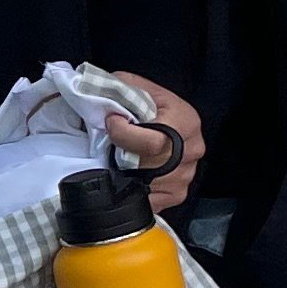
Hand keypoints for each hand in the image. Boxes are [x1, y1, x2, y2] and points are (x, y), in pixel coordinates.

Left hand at [108, 72, 205, 206]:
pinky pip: (149, 200)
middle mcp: (192, 151)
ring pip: (146, 185)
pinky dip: (134, 191)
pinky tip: (129, 176)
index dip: (124, 135)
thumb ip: (119, 88)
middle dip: (124, 157)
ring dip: (126, 174)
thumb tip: (94, 95)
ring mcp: (186, 176)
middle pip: (148, 166)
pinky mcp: (177, 194)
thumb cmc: (150, 104)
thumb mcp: (137, 86)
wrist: (167, 120)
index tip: (111, 124)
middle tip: (112, 146)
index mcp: (186, 122)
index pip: (153, 142)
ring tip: (120, 159)